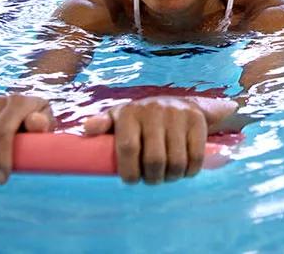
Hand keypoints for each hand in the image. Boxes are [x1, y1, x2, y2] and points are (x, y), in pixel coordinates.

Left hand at [83, 96, 235, 184]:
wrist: (180, 103)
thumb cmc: (141, 118)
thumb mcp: (119, 117)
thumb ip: (103, 124)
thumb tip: (87, 129)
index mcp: (130, 112)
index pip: (128, 148)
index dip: (129, 172)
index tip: (132, 180)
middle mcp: (153, 110)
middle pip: (154, 160)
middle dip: (152, 178)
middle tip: (152, 179)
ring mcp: (177, 114)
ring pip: (176, 162)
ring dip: (171, 177)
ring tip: (166, 176)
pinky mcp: (196, 121)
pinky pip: (195, 157)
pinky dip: (190, 171)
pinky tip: (183, 170)